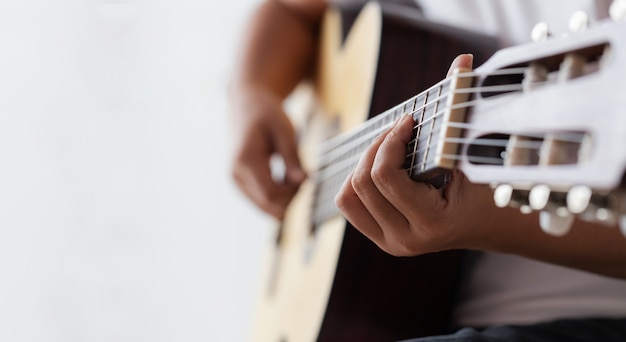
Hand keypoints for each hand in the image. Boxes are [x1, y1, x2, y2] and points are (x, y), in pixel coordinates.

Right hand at [230, 87, 305, 218]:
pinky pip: (262, 200)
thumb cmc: (267, 114)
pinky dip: (277, 194)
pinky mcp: (239, 183)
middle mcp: (236, 175)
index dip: (293, 193)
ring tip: (293, 173)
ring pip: (265, 207)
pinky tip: (284, 177)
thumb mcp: (284, 131)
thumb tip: (302, 182)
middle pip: (268, 205)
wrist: (246, 104)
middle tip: (302, 175)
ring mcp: (235, 181)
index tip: (306, 176)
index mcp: (245, 160)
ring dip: (284, 196)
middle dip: (290, 196)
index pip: (271, 195)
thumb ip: (292, 158)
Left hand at [334, 54, 497, 255]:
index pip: (385, 177)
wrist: (492, 225)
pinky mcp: (381, 238)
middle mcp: (406, 240)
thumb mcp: (474, 153)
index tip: (409, 120)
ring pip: (348, 196)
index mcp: (431, 223)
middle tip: (398, 130)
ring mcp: (390, 243)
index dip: (391, 140)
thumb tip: (461, 61)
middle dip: (376, 147)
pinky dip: (358, 181)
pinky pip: (349, 204)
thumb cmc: (488, 186)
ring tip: (389, 149)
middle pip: (361, 183)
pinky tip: (381, 167)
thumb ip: (463, 110)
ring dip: (363, 164)